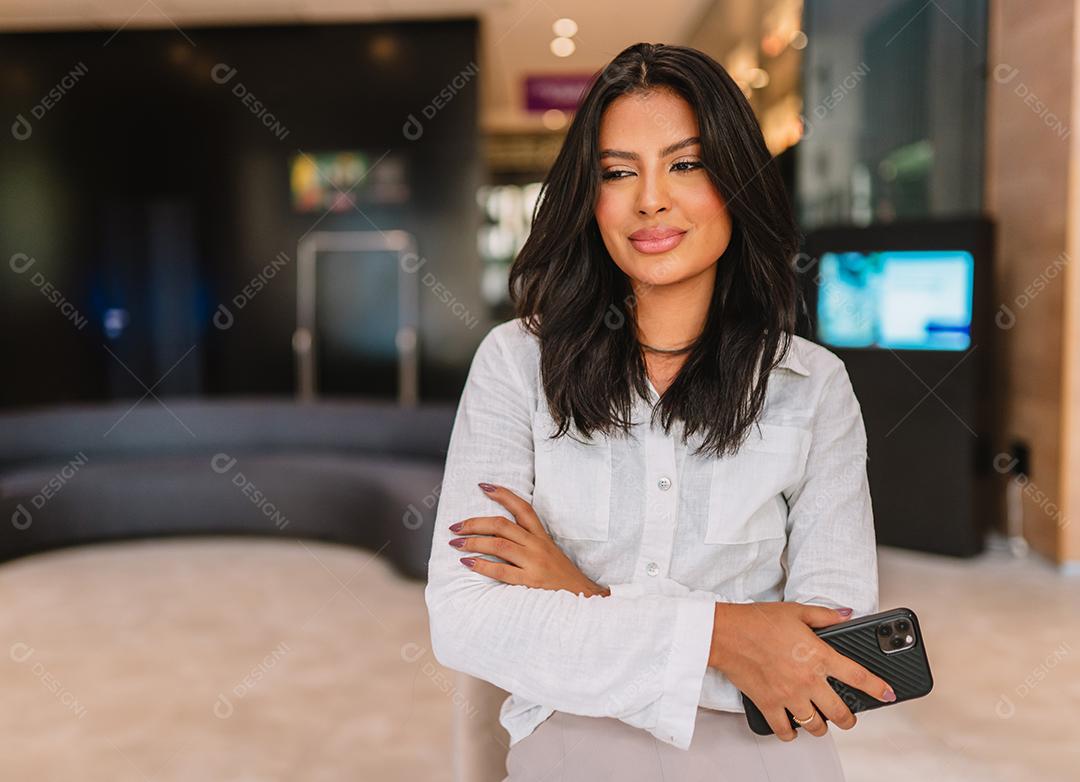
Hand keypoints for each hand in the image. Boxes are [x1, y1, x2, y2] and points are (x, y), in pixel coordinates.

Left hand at [448, 482, 608, 596]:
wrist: (584, 599)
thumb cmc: (562, 577)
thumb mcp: (549, 553)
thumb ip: (528, 542)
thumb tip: (498, 535)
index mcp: (542, 536)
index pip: (522, 508)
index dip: (503, 494)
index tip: (483, 486)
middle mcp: (538, 545)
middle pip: (502, 524)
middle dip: (475, 523)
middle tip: (455, 526)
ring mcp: (534, 563)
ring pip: (498, 544)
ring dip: (473, 542)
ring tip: (455, 543)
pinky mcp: (530, 581)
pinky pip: (501, 570)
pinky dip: (481, 565)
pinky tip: (467, 563)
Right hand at [708, 601, 896, 740]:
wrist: (725, 633)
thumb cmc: (757, 620)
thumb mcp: (796, 611)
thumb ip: (825, 616)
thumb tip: (847, 615)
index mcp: (818, 655)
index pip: (859, 677)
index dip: (879, 688)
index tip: (888, 694)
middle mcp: (807, 680)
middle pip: (841, 713)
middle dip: (850, 718)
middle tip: (848, 717)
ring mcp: (788, 695)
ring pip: (816, 726)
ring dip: (821, 725)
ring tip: (820, 720)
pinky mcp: (769, 704)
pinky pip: (786, 730)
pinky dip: (791, 732)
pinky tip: (792, 726)